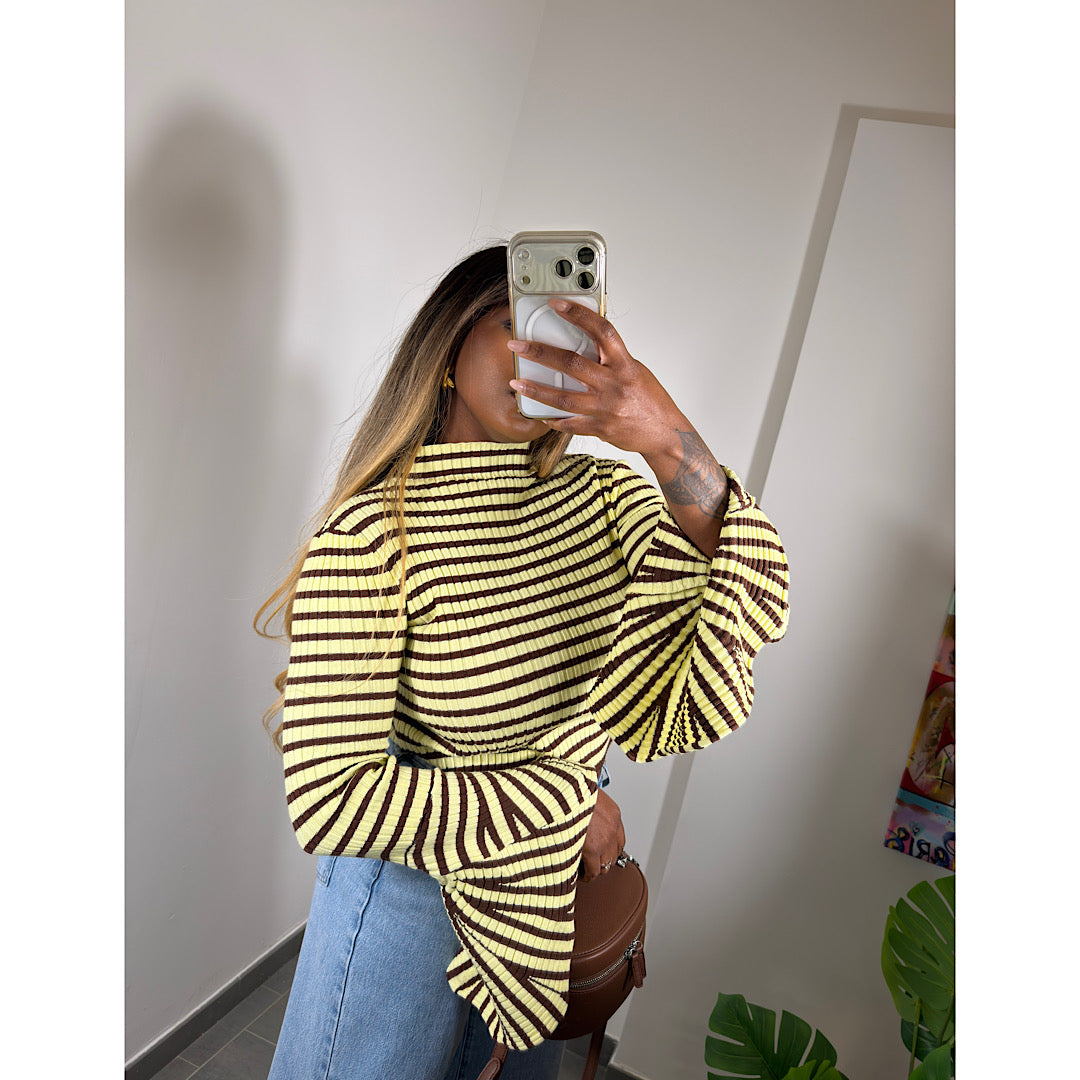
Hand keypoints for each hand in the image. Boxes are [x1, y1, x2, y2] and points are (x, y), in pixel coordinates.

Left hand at [509, 298, 729, 555]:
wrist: (665, 434)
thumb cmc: (652, 401)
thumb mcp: (635, 370)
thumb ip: (611, 359)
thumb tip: (586, 344)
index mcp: (625, 364)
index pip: (601, 331)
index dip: (578, 314)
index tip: (556, 304)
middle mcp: (614, 384)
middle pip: (571, 364)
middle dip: (540, 353)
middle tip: (518, 346)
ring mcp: (605, 408)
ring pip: (564, 398)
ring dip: (537, 390)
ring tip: (517, 383)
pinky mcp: (600, 428)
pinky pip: (570, 424)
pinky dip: (554, 419)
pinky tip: (540, 414)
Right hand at [579, 788, 625, 882]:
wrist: (566, 789)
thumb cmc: (571, 790)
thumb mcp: (586, 796)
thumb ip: (590, 810)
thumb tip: (584, 818)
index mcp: (613, 814)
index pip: (619, 839)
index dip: (609, 848)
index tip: (600, 851)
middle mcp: (613, 828)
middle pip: (614, 853)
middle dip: (603, 859)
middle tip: (591, 861)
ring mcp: (604, 840)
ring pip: (606, 865)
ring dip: (596, 867)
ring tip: (584, 867)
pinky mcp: (592, 849)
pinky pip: (593, 871)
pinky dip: (588, 876)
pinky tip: (581, 874)